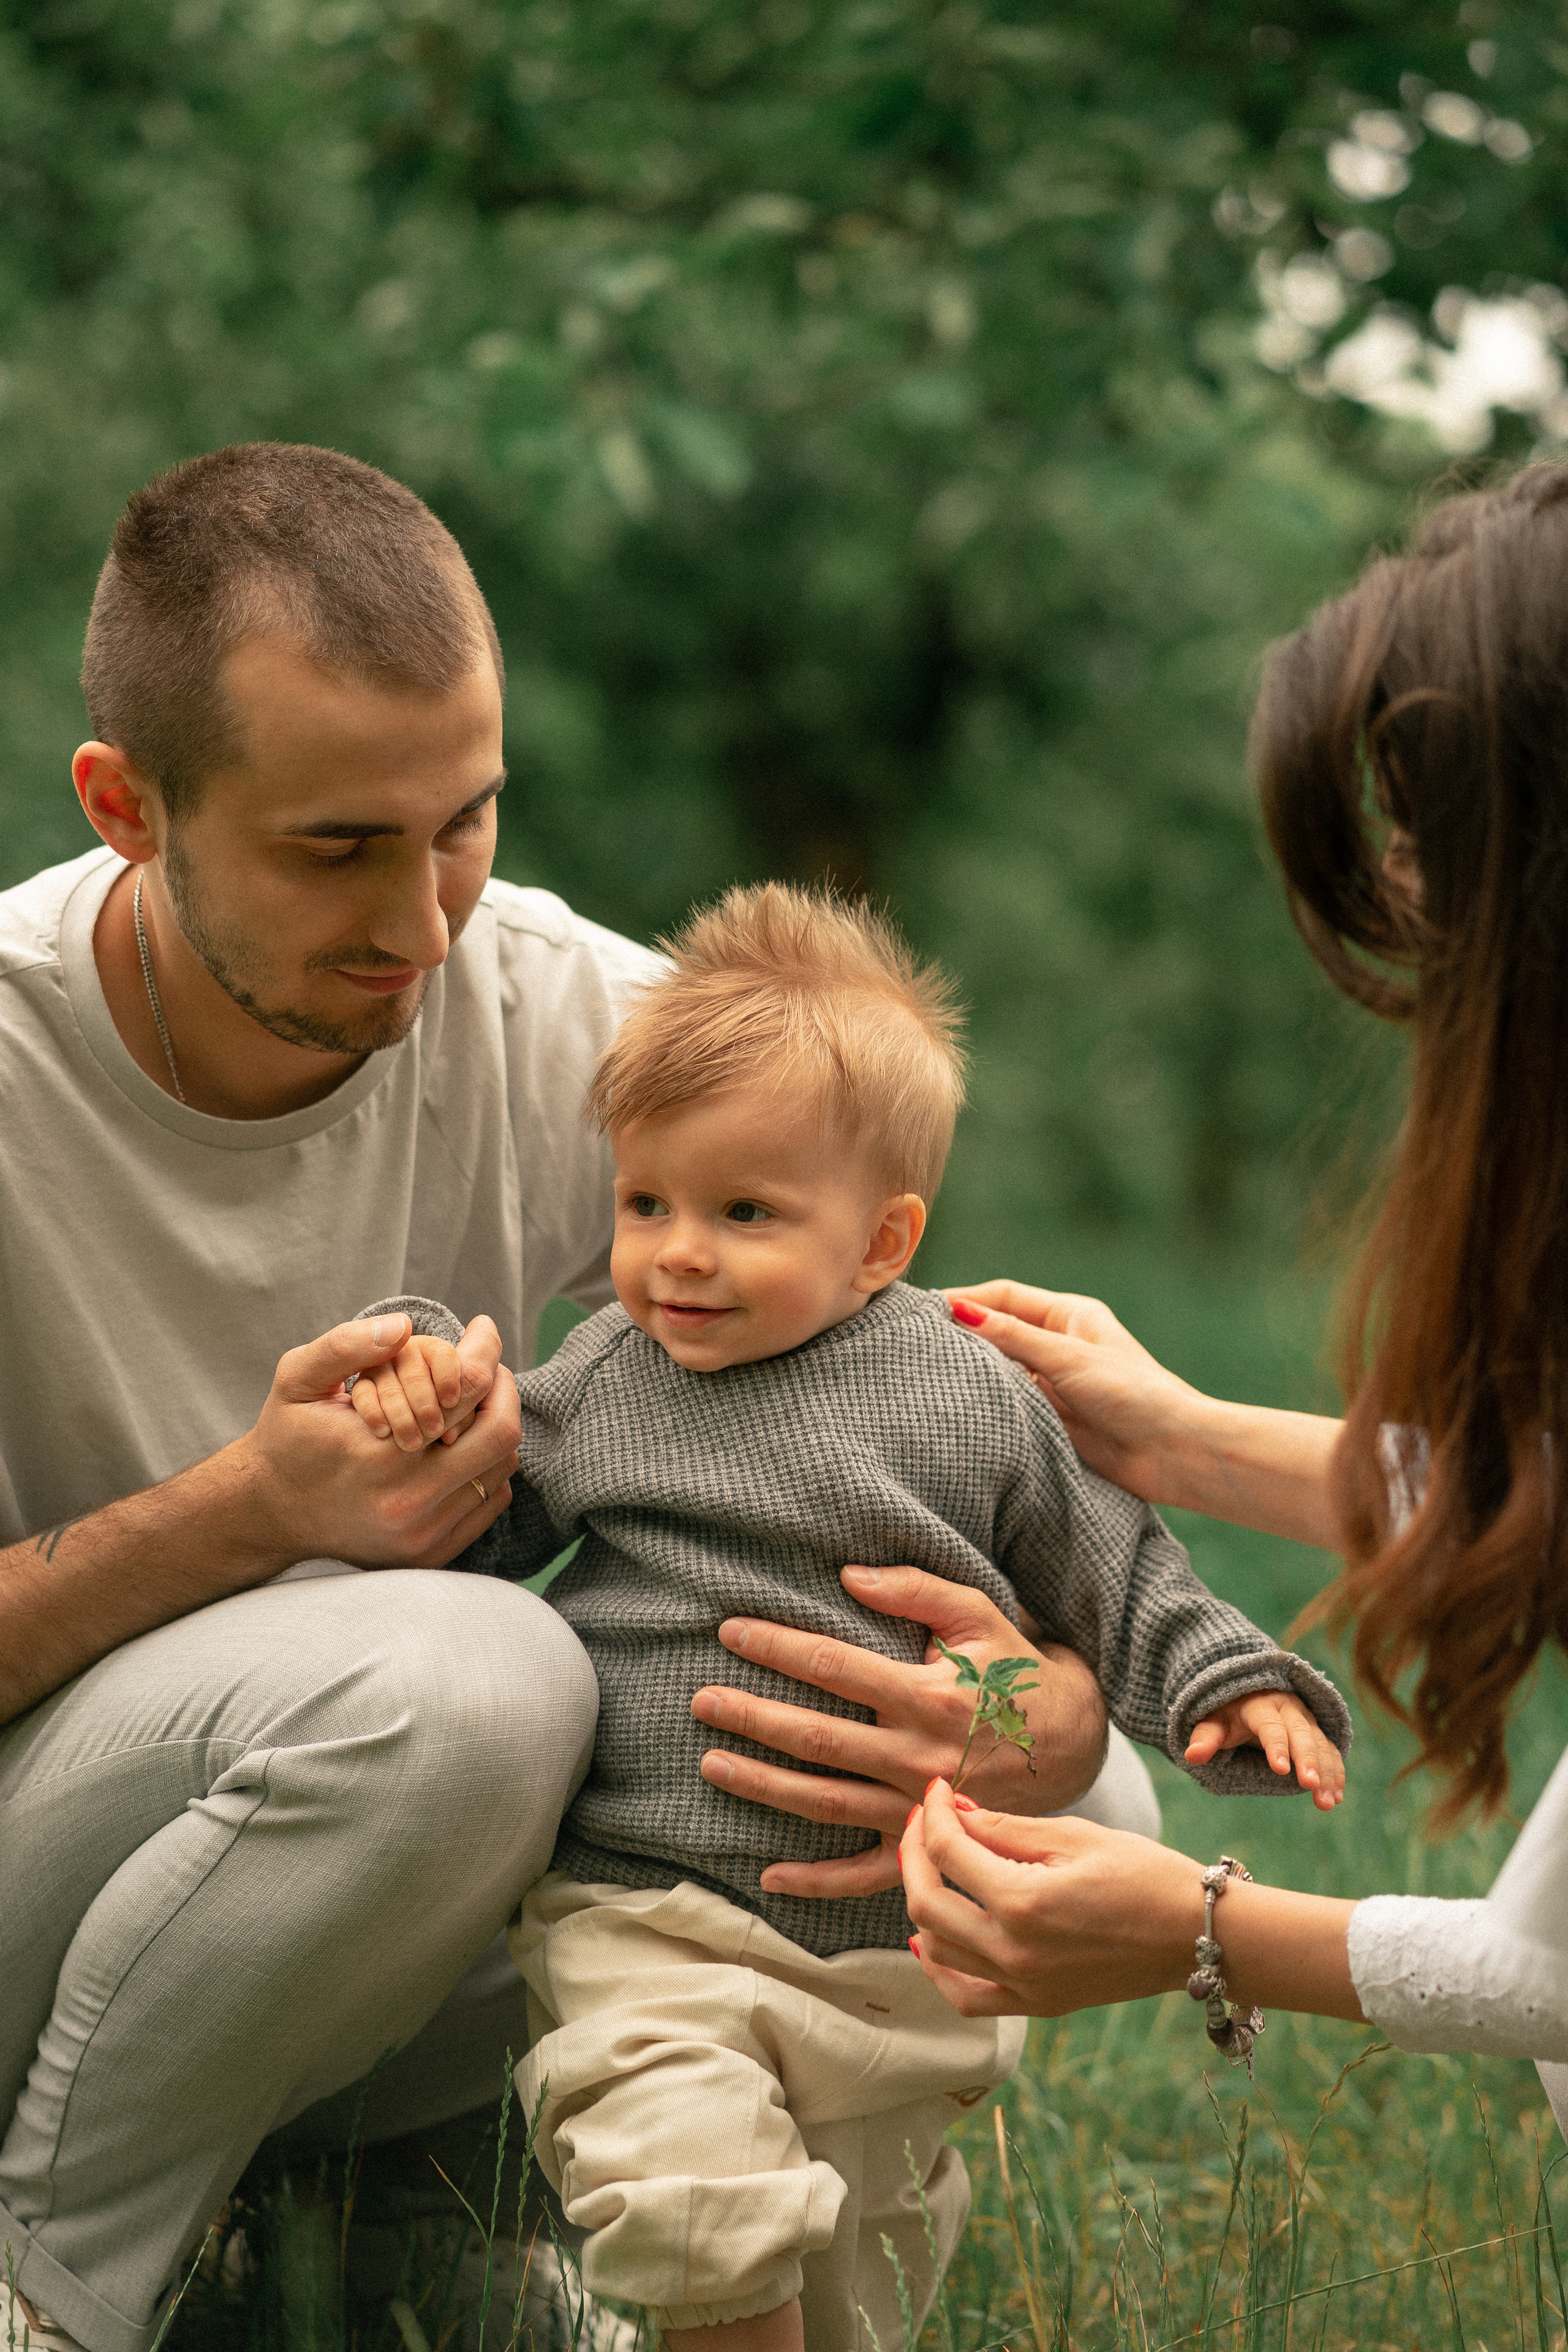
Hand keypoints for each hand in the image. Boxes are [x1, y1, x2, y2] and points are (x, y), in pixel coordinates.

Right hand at [241, 1313, 521, 1569]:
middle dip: (501, 1390)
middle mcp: (407, 1501)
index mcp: (379, 1454)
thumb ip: (344, 1345)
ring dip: (494, 1429)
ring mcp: (423, 1534)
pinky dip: (487, 1469)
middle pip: (500, 1434)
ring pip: (501, 1469)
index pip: (468, 1392)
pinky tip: (460, 1448)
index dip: (484, 1352)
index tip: (482, 1329)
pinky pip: (491, 1502)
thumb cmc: (289, 1437)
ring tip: (470, 1406)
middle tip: (486, 1369)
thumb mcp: (298, 1381)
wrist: (270, 1512)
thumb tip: (403, 1324)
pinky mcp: (431, 1554)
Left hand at [691, 1564, 1108, 1899]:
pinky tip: (769, 1876)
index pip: (835, 1666)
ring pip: (826, 1802)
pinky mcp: (926, 1843)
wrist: (1073, 1742)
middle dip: (753, 1717)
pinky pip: (865, 1873)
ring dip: (763, 1786)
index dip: (778, 1646)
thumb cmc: (1016, 1668)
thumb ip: (915, 1589)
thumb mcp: (978, 1615)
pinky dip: (817, 1881)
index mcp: (930, 1696)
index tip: (732, 1632)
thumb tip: (849, 1573)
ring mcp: (918, 1807)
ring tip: (712, 1764)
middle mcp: (919, 1756)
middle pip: (818, 1738)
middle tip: (701, 1701)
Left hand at [900, 1782, 1197, 2015]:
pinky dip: (940, 1969)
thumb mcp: (1075, 1836)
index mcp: (1023, 1902)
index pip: (947, 1851)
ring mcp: (1024, 1986)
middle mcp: (1014, 1952)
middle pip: (926, 1901)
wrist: (1198, 1934)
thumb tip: (952, 1812)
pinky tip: (933, 1939)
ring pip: (937, 1949)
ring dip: (922, 1903)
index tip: (937, 1789)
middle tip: (925, 1820)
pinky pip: (966, 1998)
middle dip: (914, 1852)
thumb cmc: (1145, 1875)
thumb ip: (1005, 1828)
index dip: (933, 1812)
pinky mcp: (1037, 2006)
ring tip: (932, 1867)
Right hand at [945, 1281, 1202, 1501]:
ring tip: (929, 1376)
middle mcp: (1059, 1345)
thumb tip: (959, 1311)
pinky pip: (1011, 1406)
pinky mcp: (1053, 1419)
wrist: (1172, 1454)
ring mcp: (1054, 1383)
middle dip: (962, 1337)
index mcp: (1069, 1316)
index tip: (923, 1311)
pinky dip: (988, 1405)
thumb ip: (1012, 1337)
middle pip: (999, 1332)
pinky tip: (961, 1408)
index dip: (964, 1299)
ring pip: (1001, 1371)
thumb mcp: (1067, 1358)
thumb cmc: (1133, 1394)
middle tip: (915, 1344)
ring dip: (974, 1374)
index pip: (1004, 1297)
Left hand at [1185, 1690, 1344, 1808]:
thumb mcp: (1213, 1722)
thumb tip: (1191, 1756)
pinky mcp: (1317, 1732)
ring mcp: (1306, 1720)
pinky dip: (1335, 1773)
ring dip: (1326, 1773)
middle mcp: (1288, 1709)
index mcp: (1260, 1705)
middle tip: (1310, 1785)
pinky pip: (1331, 1752)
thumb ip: (1205, 1737)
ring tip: (1327, 1803)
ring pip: (1321, 1744)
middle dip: (1308, 1759)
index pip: (1269, 1725)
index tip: (1280, 1769)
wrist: (1248, 1694)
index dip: (1276, 1745)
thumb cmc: (1227, 1714)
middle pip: (1301, 1733)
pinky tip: (1336, 1797)